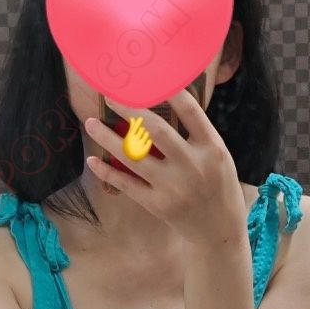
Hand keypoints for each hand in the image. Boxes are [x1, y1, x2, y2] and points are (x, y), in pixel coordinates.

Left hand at [84, 88, 248, 247]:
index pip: (190, 111)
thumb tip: (163, 103)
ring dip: (108, 138)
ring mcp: (173, 187)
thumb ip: (196, 135)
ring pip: (134, 156)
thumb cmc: (218, 187)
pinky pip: (127, 184)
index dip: (168, 91)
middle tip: (109, 96)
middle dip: (129, 109)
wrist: (219, 230)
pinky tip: (94, 160)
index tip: (146, 77)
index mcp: (212, 148)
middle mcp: (193, 165)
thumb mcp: (218, 157)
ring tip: (90, 123)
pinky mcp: (158, 204)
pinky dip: (108, 172)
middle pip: (156, 130)